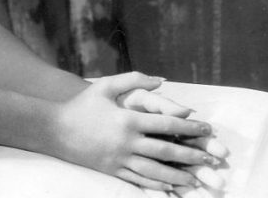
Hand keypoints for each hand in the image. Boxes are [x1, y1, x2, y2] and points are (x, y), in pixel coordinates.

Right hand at [53, 73, 220, 190]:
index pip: (166, 124)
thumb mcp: (107, 85)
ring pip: (156, 172)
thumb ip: (135, 80)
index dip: (189, 128)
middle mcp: (127, 142)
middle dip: (191, 155)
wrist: (56, 129)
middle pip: (166, 150)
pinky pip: (140, 181)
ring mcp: (120, 160)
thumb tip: (162, 80)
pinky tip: (171, 188)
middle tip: (211, 158)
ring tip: (195, 179)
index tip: (206, 129)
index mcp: (128, 120)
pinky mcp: (113, 171)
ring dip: (178, 176)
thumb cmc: (83, 104)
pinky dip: (158, 186)